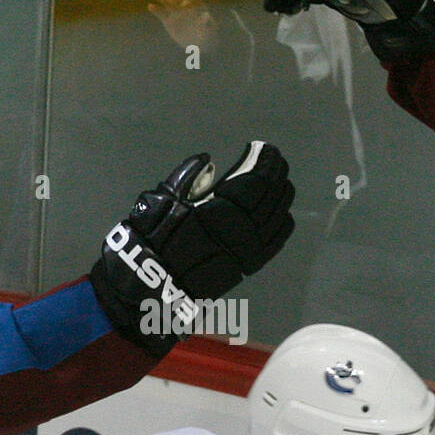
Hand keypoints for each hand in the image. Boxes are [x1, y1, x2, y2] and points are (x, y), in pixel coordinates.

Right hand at [90, 143, 293, 354]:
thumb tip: (207, 160)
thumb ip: (187, 177)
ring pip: (277, 217)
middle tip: (274, 160)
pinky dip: (282, 223)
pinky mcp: (248, 266)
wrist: (152, 286)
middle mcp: (240, 229)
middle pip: (271, 196)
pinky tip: (282, 212)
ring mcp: (247, 249)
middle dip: (276, 173)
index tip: (263, 148)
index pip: (255, 180)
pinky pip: (275, 241)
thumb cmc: (151, 239)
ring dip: (282, 195)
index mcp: (221, 208)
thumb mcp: (161, 199)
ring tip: (279, 181)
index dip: (264, 161)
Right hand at [147, 0, 217, 51]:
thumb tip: (206, 16)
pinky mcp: (168, 20)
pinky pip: (161, 13)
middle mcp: (185, 7)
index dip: (189, 1)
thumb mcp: (208, 31)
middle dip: (176, 0)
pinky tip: (150, 6)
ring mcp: (176, 12)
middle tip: (171, 1)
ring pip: (169, 4)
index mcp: (196, 7)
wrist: (198, 44)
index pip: (192, 0)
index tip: (185, 6)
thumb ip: (207, 23)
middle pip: (180, 0)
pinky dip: (156, 9)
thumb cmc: (207, 36)